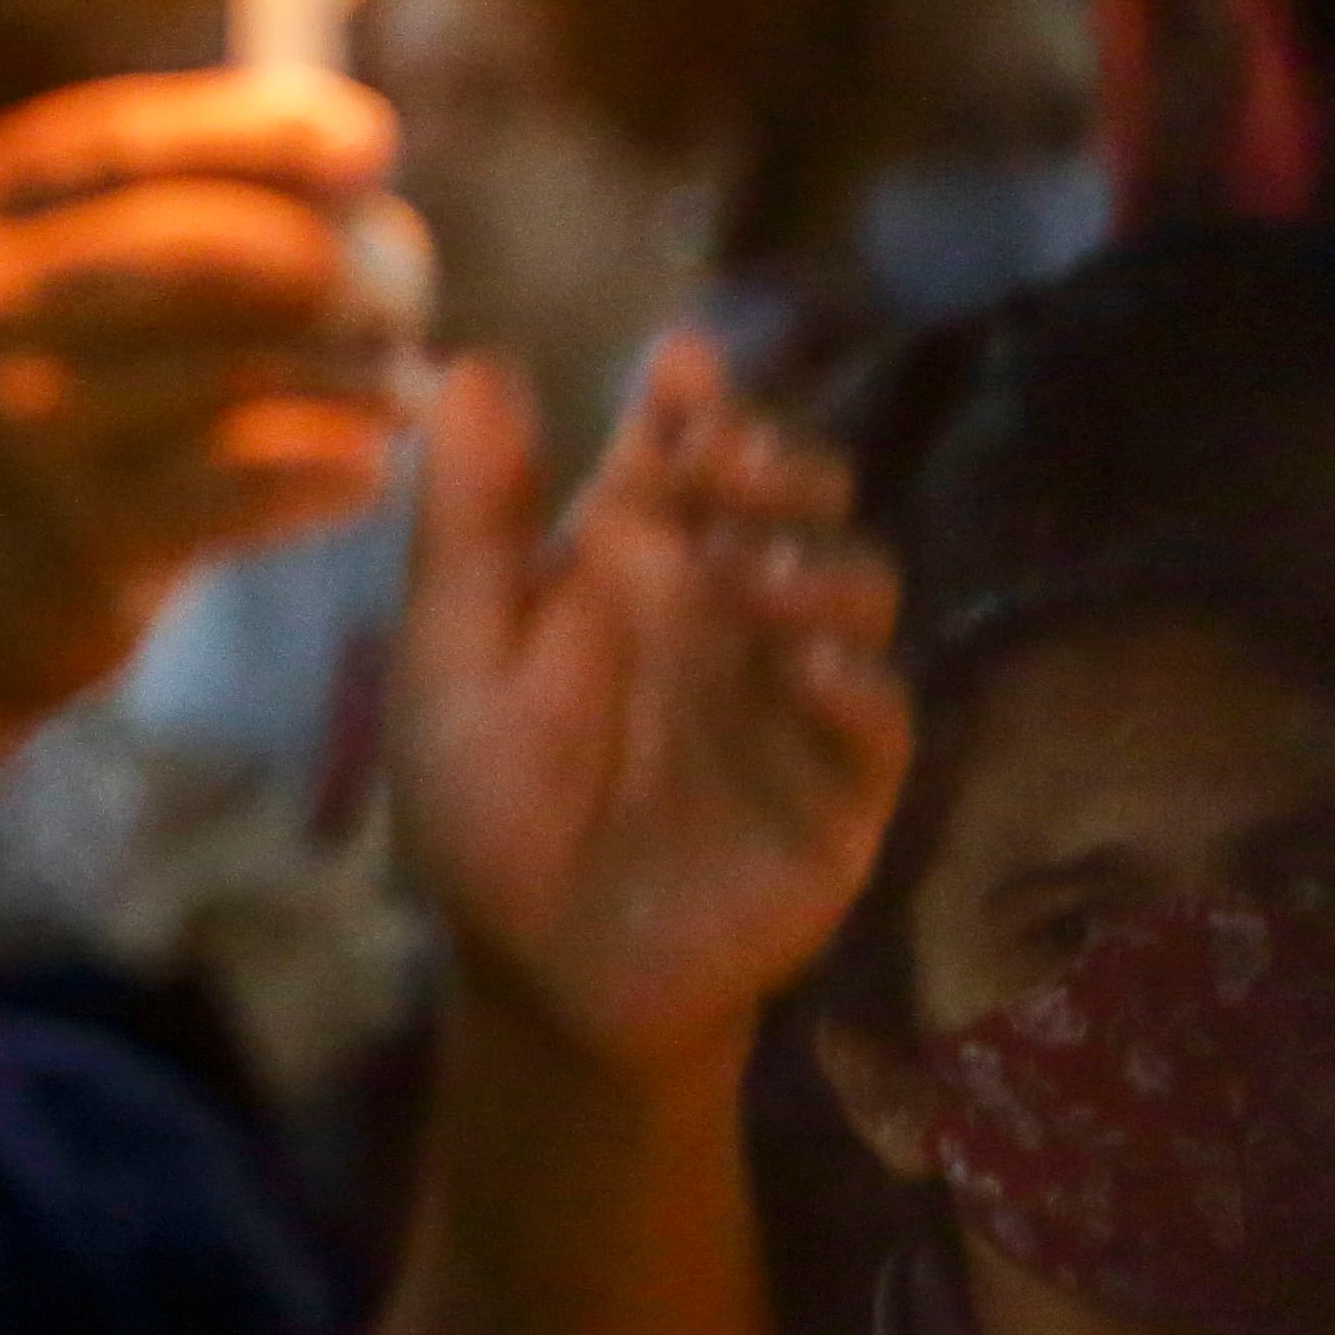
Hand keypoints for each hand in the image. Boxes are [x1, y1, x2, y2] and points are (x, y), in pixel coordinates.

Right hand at [0, 68, 422, 722]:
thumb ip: (102, 216)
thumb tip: (342, 145)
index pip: (120, 139)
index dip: (263, 126)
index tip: (374, 140)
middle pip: (211, 243)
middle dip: (343, 257)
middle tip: (406, 290)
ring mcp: (18, 432)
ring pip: (259, 360)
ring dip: (365, 369)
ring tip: (397, 386)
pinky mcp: (82, 547)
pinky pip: (268, 476)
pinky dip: (344, 463)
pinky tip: (362, 469)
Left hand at [394, 335, 905, 1078]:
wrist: (542, 972)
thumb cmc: (490, 806)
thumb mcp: (454, 654)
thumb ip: (473, 519)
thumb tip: (472, 363)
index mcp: (630, 560)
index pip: (679, 445)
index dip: (692, 395)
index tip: (679, 365)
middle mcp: (725, 602)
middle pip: (791, 489)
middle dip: (772, 455)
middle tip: (720, 459)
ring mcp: (791, 688)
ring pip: (856, 579)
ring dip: (815, 555)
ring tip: (746, 571)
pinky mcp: (841, 785)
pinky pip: (880, 713)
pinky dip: (855, 678)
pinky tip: (803, 665)